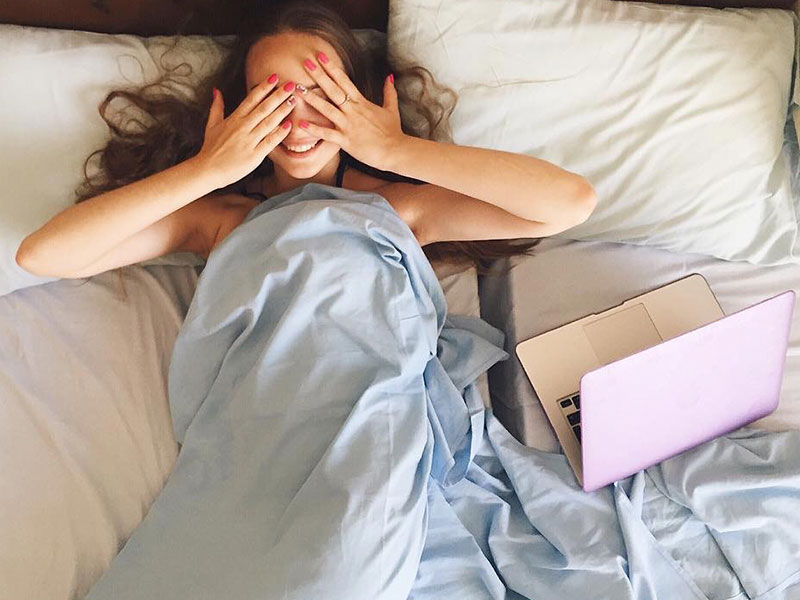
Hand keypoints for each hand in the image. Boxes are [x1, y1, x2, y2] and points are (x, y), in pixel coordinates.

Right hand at [195, 77, 297, 188]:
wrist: (208, 170)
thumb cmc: (211, 148)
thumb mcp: (211, 124)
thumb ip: (217, 107)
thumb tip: (217, 90)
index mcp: (234, 118)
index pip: (251, 99)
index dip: (264, 87)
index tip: (274, 77)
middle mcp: (243, 127)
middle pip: (263, 108)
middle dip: (278, 95)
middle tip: (291, 85)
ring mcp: (249, 140)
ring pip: (268, 122)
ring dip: (282, 111)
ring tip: (293, 101)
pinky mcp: (255, 154)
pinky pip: (269, 142)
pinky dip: (279, 133)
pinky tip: (289, 125)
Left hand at [296, 53, 404, 171]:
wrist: (395, 150)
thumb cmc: (393, 132)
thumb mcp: (392, 109)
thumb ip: (389, 91)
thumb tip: (389, 76)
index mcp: (362, 102)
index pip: (344, 81)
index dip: (332, 68)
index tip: (321, 56)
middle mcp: (353, 111)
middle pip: (333, 90)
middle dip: (319, 75)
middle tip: (306, 62)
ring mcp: (348, 125)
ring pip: (327, 109)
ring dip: (312, 98)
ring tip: (297, 89)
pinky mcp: (345, 140)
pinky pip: (327, 133)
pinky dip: (314, 129)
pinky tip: (301, 123)